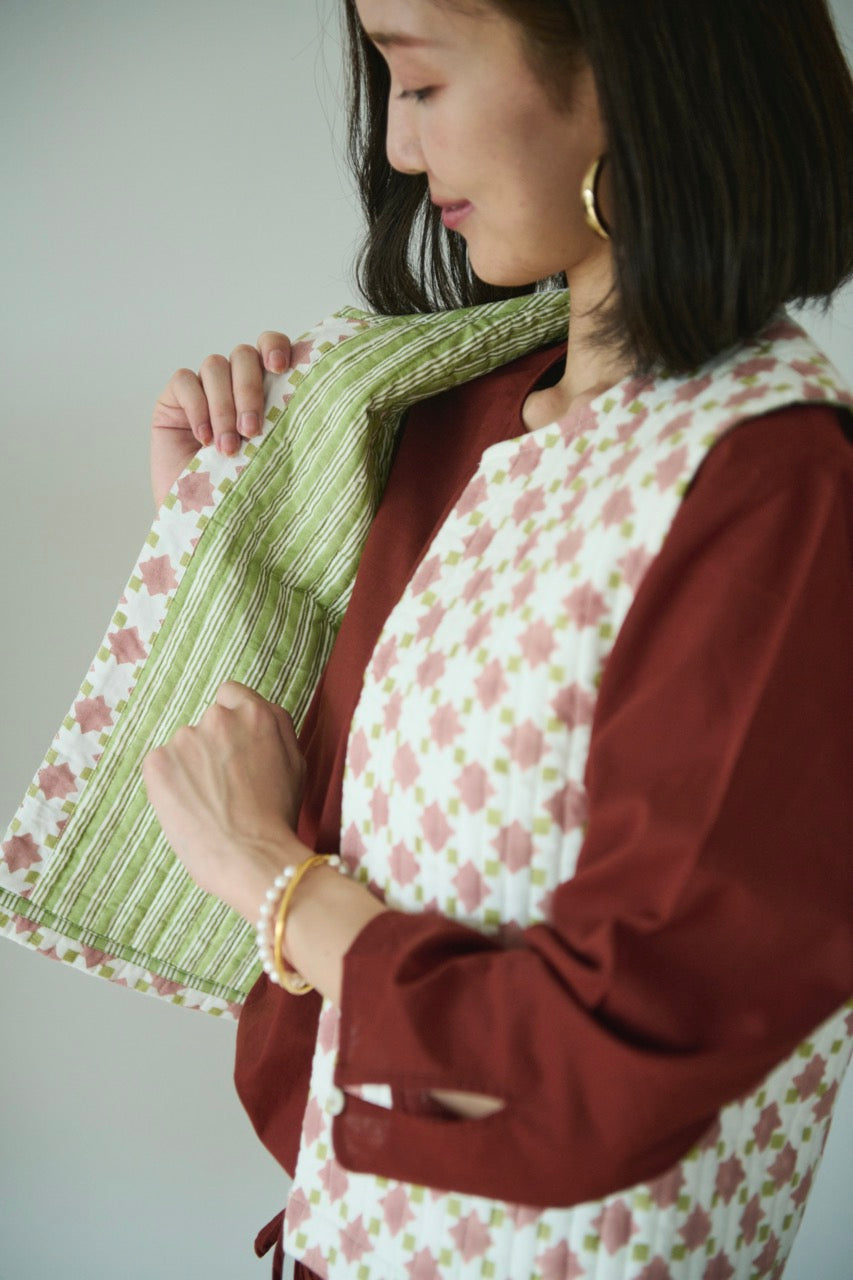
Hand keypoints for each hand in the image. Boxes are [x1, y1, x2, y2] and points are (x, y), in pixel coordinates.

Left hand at [141, 681, 306, 919]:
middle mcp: (218, 717)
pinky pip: (161, 767)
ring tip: (209, 805)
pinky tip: (190, 809)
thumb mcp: (296, 762)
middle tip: (226, 787)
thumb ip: (276, 727)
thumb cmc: (279, 817)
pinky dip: (170, 786)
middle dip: (212, 748)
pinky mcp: (157, 763)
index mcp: (255, 713)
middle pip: (206, 724)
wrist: (253, 859)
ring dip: (191, 768)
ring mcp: (184, 739)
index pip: (230, 694)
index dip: (232, 722)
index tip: (234, 747)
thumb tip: (257, 711)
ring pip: (183, 748)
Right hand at [150, 331, 291, 506]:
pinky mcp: (174, 401)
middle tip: (252, 431)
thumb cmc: (248, 494)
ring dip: (224, 406)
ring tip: (228, 447)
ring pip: (215, 366)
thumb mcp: (279, 457)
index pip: (272, 346)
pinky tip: (203, 438)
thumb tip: (324, 406)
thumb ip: (293, 424)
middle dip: (249, 391)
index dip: (275, 347)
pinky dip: (197, 406)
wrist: (207, 523)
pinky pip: (185, 381)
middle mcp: (236, 384)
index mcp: (268, 389)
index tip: (281, 368)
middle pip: (244, 355)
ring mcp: (205, 390)